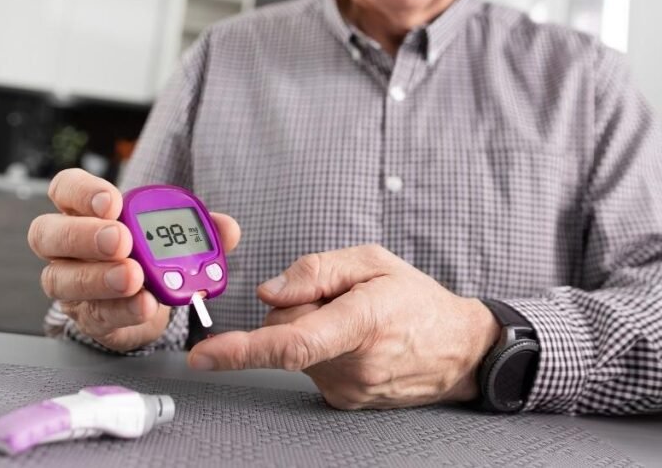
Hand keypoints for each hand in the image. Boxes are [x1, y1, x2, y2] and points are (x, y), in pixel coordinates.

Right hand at [28, 169, 240, 351]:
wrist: (146, 303)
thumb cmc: (149, 256)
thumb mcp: (174, 236)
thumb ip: (199, 228)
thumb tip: (227, 227)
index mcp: (84, 211)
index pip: (65, 188)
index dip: (83, 192)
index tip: (113, 202)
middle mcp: (65, 246)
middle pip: (48, 233)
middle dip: (85, 236)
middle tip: (121, 240)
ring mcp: (69, 283)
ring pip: (62, 279)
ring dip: (100, 278)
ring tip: (134, 278)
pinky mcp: (86, 318)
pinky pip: (95, 314)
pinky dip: (123, 310)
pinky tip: (145, 305)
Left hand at [187, 245, 498, 408]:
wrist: (458, 350)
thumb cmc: (417, 300)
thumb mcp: (374, 261)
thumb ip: (318, 270)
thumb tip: (269, 292)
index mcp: (361, 323)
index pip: (292, 342)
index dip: (241, 350)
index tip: (203, 356)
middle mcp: (351, 365)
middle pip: (285, 332)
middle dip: (295, 309)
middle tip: (337, 298)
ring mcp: (347, 389)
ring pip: (295, 351)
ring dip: (311, 330)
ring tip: (356, 322)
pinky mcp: (343, 400)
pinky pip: (309, 366)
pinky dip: (321, 349)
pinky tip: (356, 342)